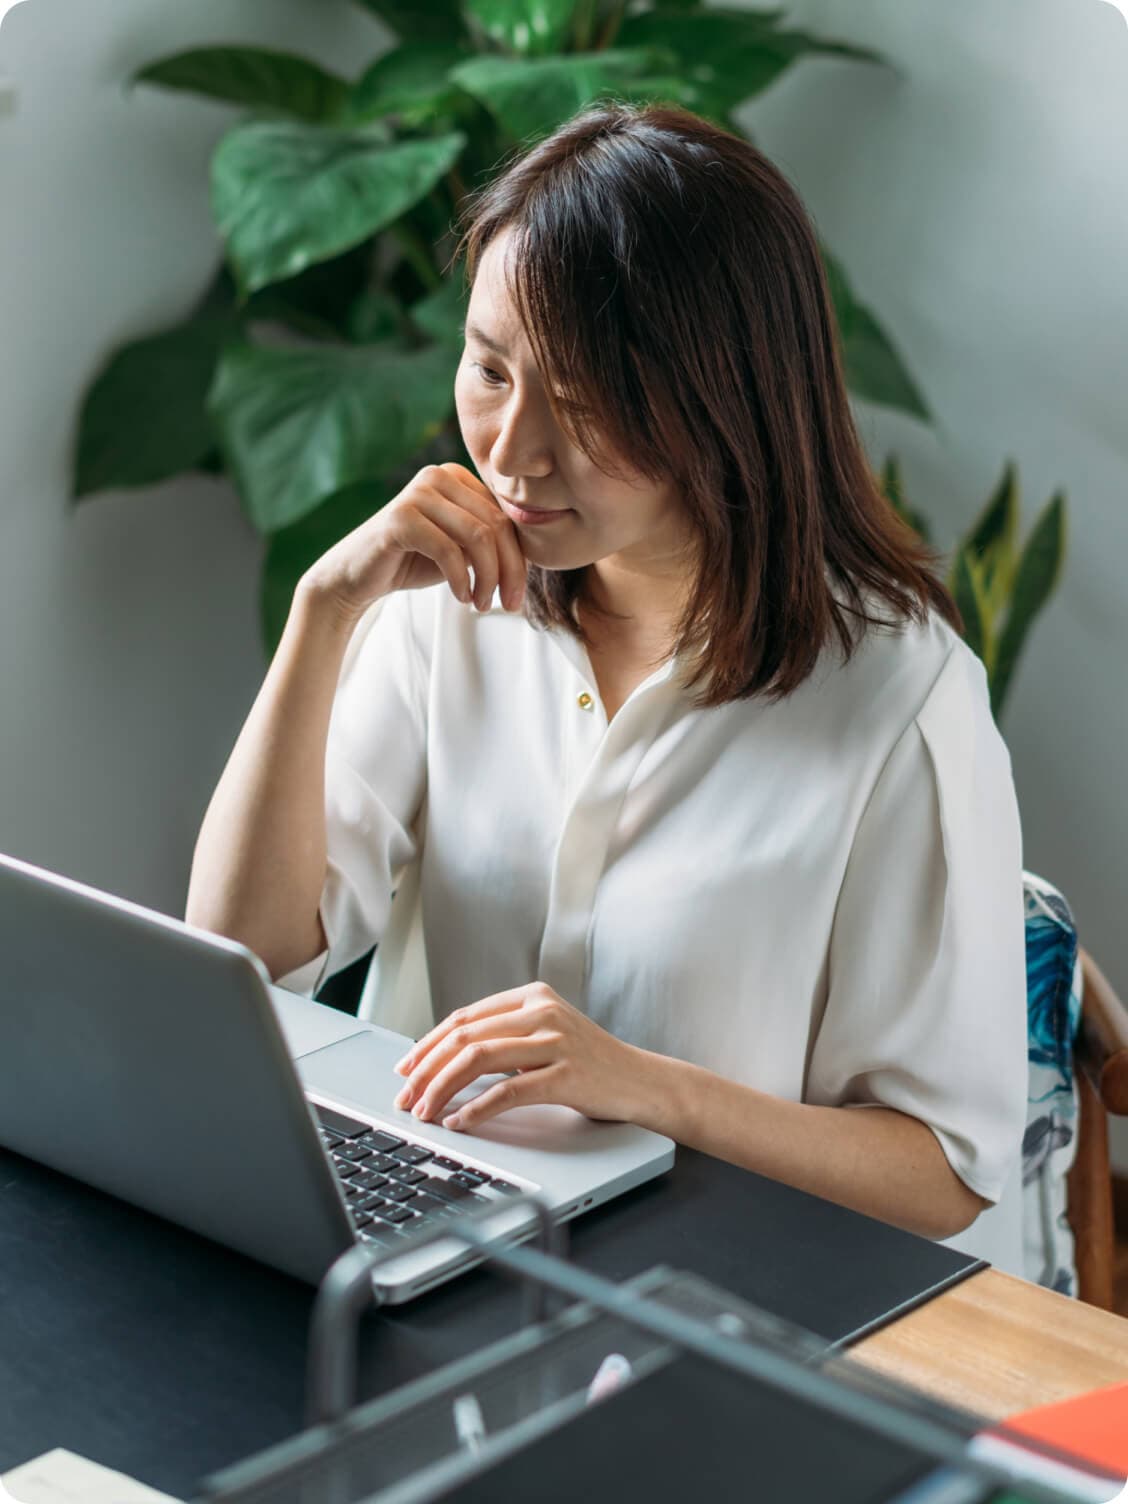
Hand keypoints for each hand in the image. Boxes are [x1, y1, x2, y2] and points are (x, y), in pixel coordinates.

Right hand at [299, 461, 527, 623]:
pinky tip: (460, 597)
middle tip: (507, 606)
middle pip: (496, 526)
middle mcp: (438, 475)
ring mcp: (418, 492)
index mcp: (457, 477)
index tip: (516, 596)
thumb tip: (535, 557)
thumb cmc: (413, 562)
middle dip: (508, 572)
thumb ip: (491, 542)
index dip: (518, 560)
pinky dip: (461, 579)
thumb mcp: (461, 550)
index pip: (505, 517)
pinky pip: (449, 549)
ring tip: (481, 604)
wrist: (356, 577)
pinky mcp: (400, 516)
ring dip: (487, 578)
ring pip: (478, 537)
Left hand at [391, 982, 648, 1132]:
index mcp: (533, 995)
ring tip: (425, 1111)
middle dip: (426, 1070)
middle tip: (406, 1096)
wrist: (642, 1082)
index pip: (464, 1017)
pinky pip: (508, 1091)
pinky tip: (460, 1121)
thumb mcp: (547, 1035)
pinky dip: (476, 1108)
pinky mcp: (567, 1075)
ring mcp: (556, 1041)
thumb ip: (506, 1035)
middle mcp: (542, 1011)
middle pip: (465, 1037)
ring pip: (478, 1059)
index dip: (427, 1044)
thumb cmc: (590, 1064)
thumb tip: (442, 1059)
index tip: (405, 1069)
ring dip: (442, 1088)